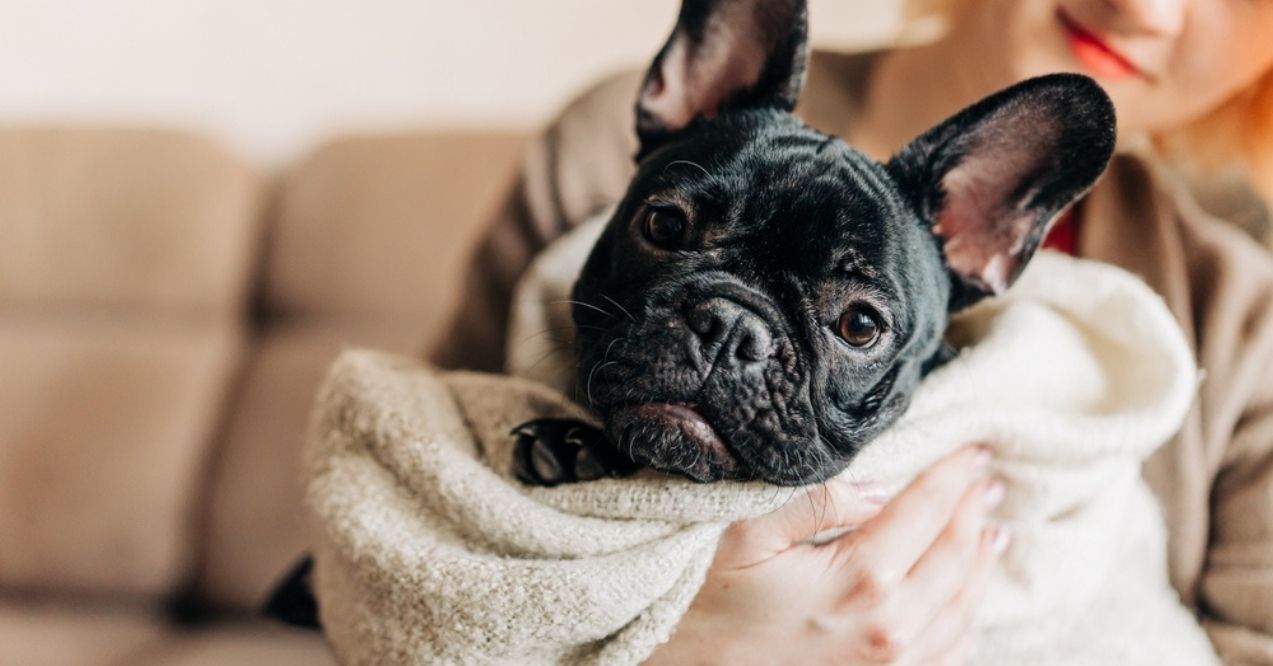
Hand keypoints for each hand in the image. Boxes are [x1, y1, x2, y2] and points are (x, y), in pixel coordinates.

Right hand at [644, 446, 1008, 665]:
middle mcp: (889, 626)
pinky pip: (949, 654)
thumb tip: (881, 486)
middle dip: (975, 512)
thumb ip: (818, 503)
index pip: (927, 511)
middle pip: (956, 557)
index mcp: (861, 579)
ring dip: (982, 564)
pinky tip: (966, 602)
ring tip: (992, 532)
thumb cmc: (704, 600)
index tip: (976, 448)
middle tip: (988, 479)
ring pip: (963, 608)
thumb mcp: (747, 534)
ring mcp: (889, 665)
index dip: (954, 474)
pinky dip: (968, 619)